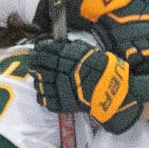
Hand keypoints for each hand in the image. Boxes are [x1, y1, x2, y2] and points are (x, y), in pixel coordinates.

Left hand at [27, 38, 148, 132]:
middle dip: (35, 62)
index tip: (37, 49)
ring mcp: (63, 89)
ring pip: (40, 82)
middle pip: (42, 65)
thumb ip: (73, 48)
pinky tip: (43, 90)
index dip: (40, 49)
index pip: (49, 50)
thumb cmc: (105, 71)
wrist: (115, 93)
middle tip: (33, 61)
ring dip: (37, 78)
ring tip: (37, 76)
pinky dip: (41, 94)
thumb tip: (56, 43)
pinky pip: (45, 99)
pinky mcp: (63, 104)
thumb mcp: (90, 53)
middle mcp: (65, 72)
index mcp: (72, 58)